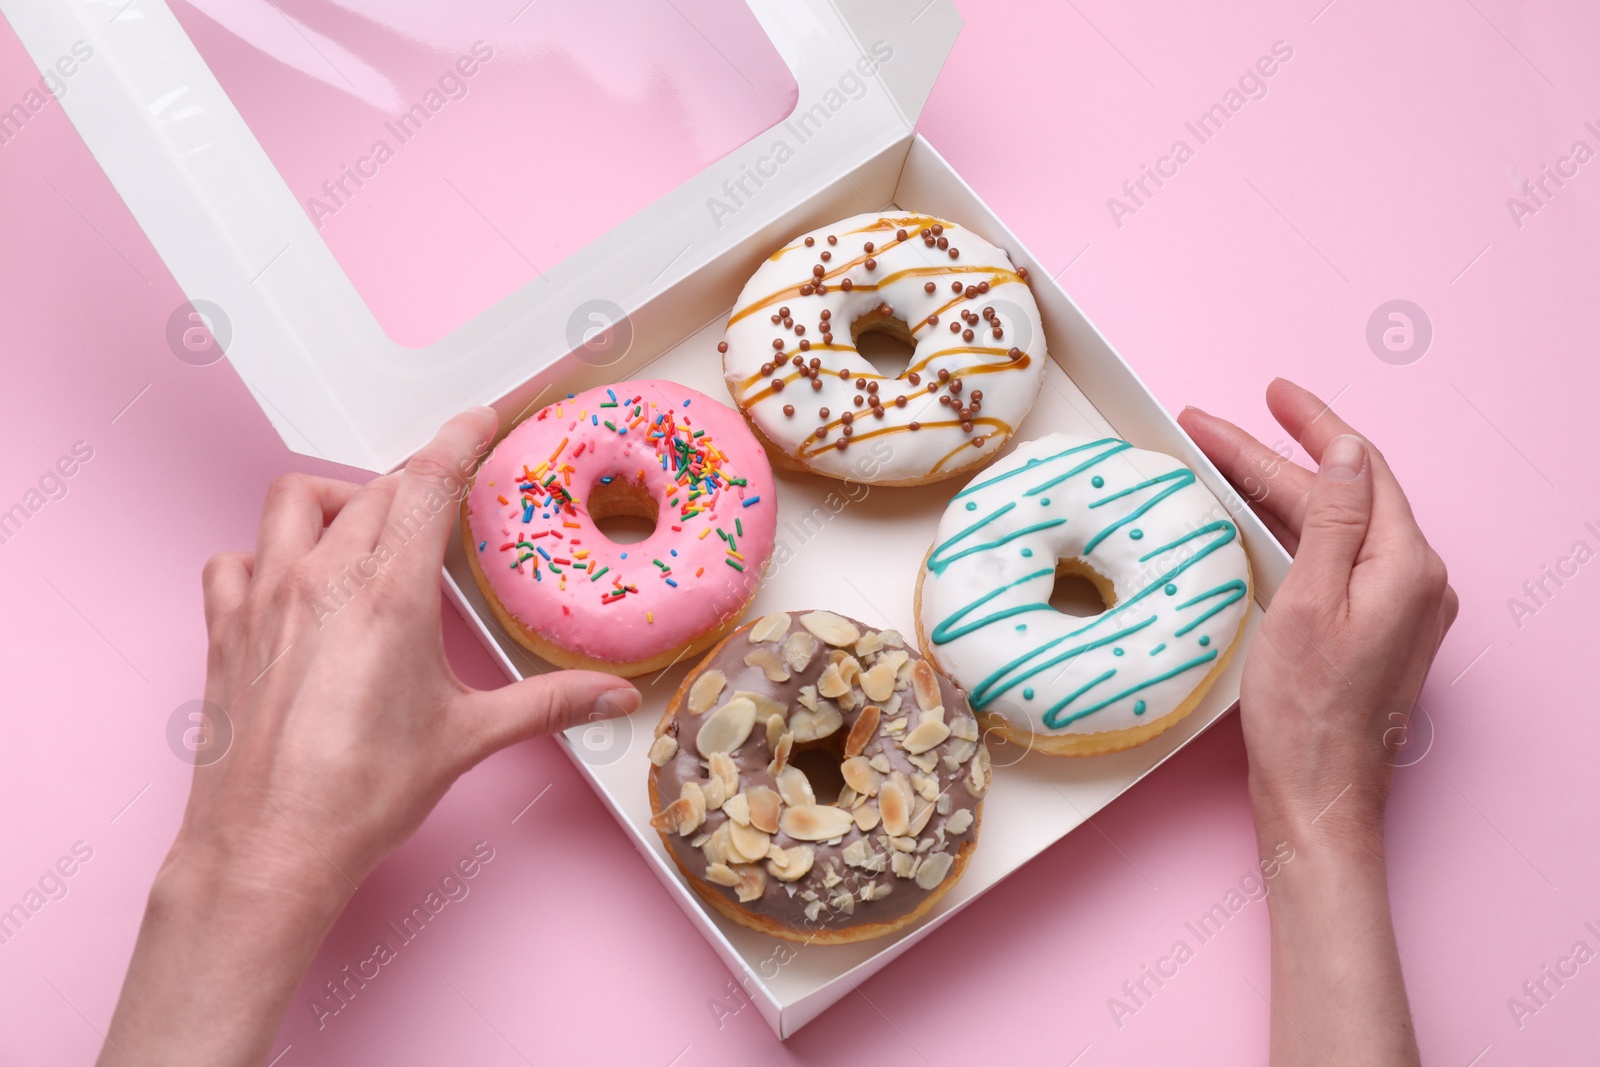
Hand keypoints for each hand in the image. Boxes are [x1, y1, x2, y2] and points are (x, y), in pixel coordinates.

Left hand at [103, 408, 638, 1066]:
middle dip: (412, 483)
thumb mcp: (468, 740)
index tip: (478, 418)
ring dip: (335, 502)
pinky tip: (289, 585)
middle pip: (372, 490)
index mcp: (388, 594)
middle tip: (443, 503)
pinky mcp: (225, 630)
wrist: (269, 849)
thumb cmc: (361, 796)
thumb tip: (612, 697)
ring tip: (365, 533)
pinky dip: (264, 555)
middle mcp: (321, 580)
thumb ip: (548, 704)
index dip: (458, 440)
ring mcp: (264, 599)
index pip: (428, 483)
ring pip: (293, 504)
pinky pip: (234, 560)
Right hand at [1180, 378, 1456, 842]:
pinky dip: (1296, 529)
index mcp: (1407, 567)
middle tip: (1216, 427)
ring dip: (1283, 490)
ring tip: (1227, 461)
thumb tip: (1345, 451)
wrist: (1317, 797)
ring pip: (1338, 524)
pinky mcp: (1377, 631)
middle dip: (1278, 455)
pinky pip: (1339, 557)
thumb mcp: (1309, 602)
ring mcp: (1400, 608)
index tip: (1270, 392)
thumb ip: (1333, 520)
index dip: (1309, 424)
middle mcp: (1416, 582)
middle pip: (1343, 494)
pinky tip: (1262, 520)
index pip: (1357, 468)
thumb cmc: (1306, 714)